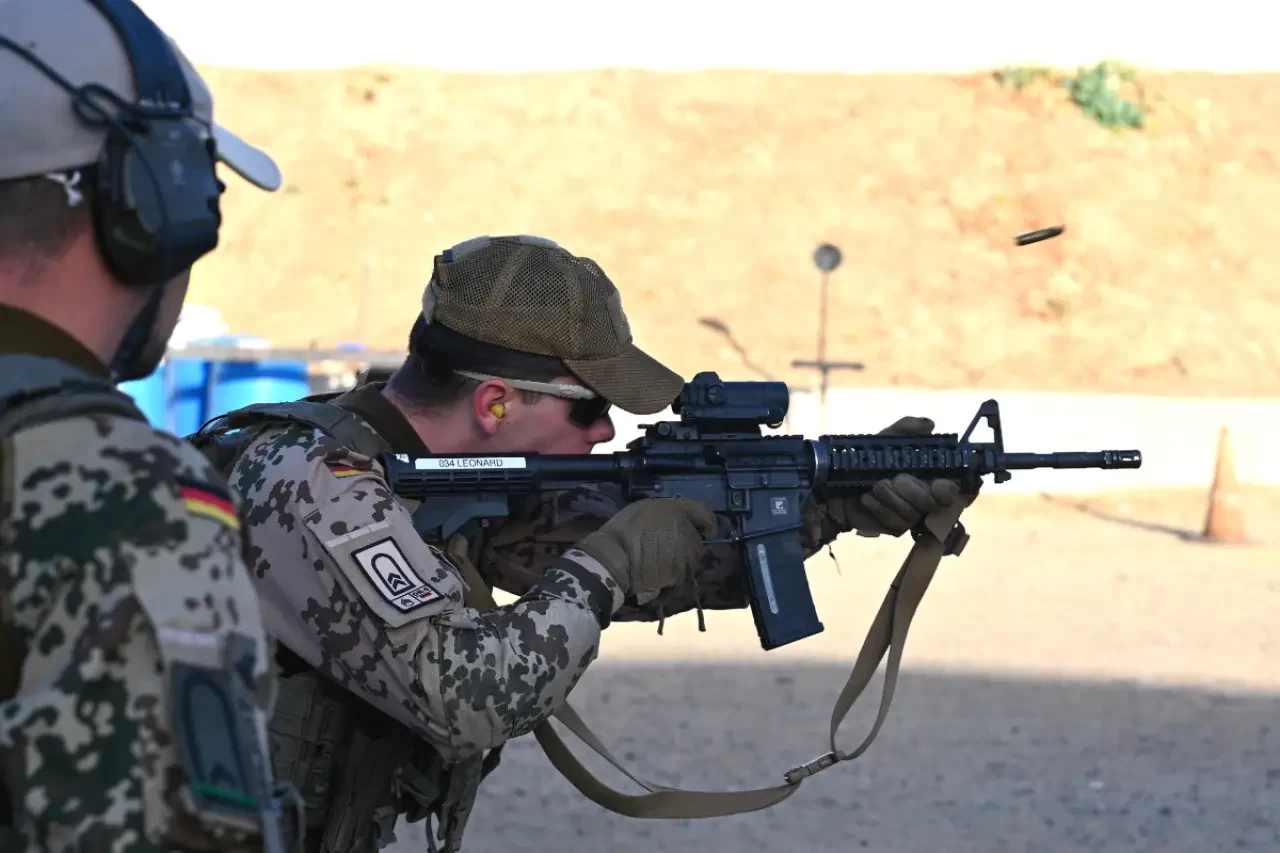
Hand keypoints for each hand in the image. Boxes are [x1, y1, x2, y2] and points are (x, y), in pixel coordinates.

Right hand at [573, 498, 717, 604]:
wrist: (612, 556)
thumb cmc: (624, 528)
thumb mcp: (644, 507)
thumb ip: (667, 513)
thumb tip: (682, 520)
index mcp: (678, 511)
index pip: (705, 515)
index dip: (707, 523)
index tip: (705, 530)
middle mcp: (686, 532)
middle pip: (698, 542)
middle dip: (690, 545)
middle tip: (672, 547)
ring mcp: (684, 555)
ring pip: (693, 560)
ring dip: (684, 561)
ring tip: (665, 562)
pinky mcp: (678, 575)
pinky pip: (683, 575)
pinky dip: (676, 574)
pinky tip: (662, 572)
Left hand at [801, 416, 962, 551]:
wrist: (838, 486)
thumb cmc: (867, 460)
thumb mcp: (885, 440)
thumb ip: (906, 429)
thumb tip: (929, 423)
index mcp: (929, 476)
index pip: (951, 488)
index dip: (946, 488)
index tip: (936, 483)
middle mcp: (925, 498)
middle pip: (931, 501)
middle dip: (910, 488)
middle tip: (893, 478)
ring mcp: (911, 515)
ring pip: (910, 512)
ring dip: (888, 496)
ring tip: (873, 485)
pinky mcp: (895, 527)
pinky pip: (893, 521)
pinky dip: (878, 507)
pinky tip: (866, 497)